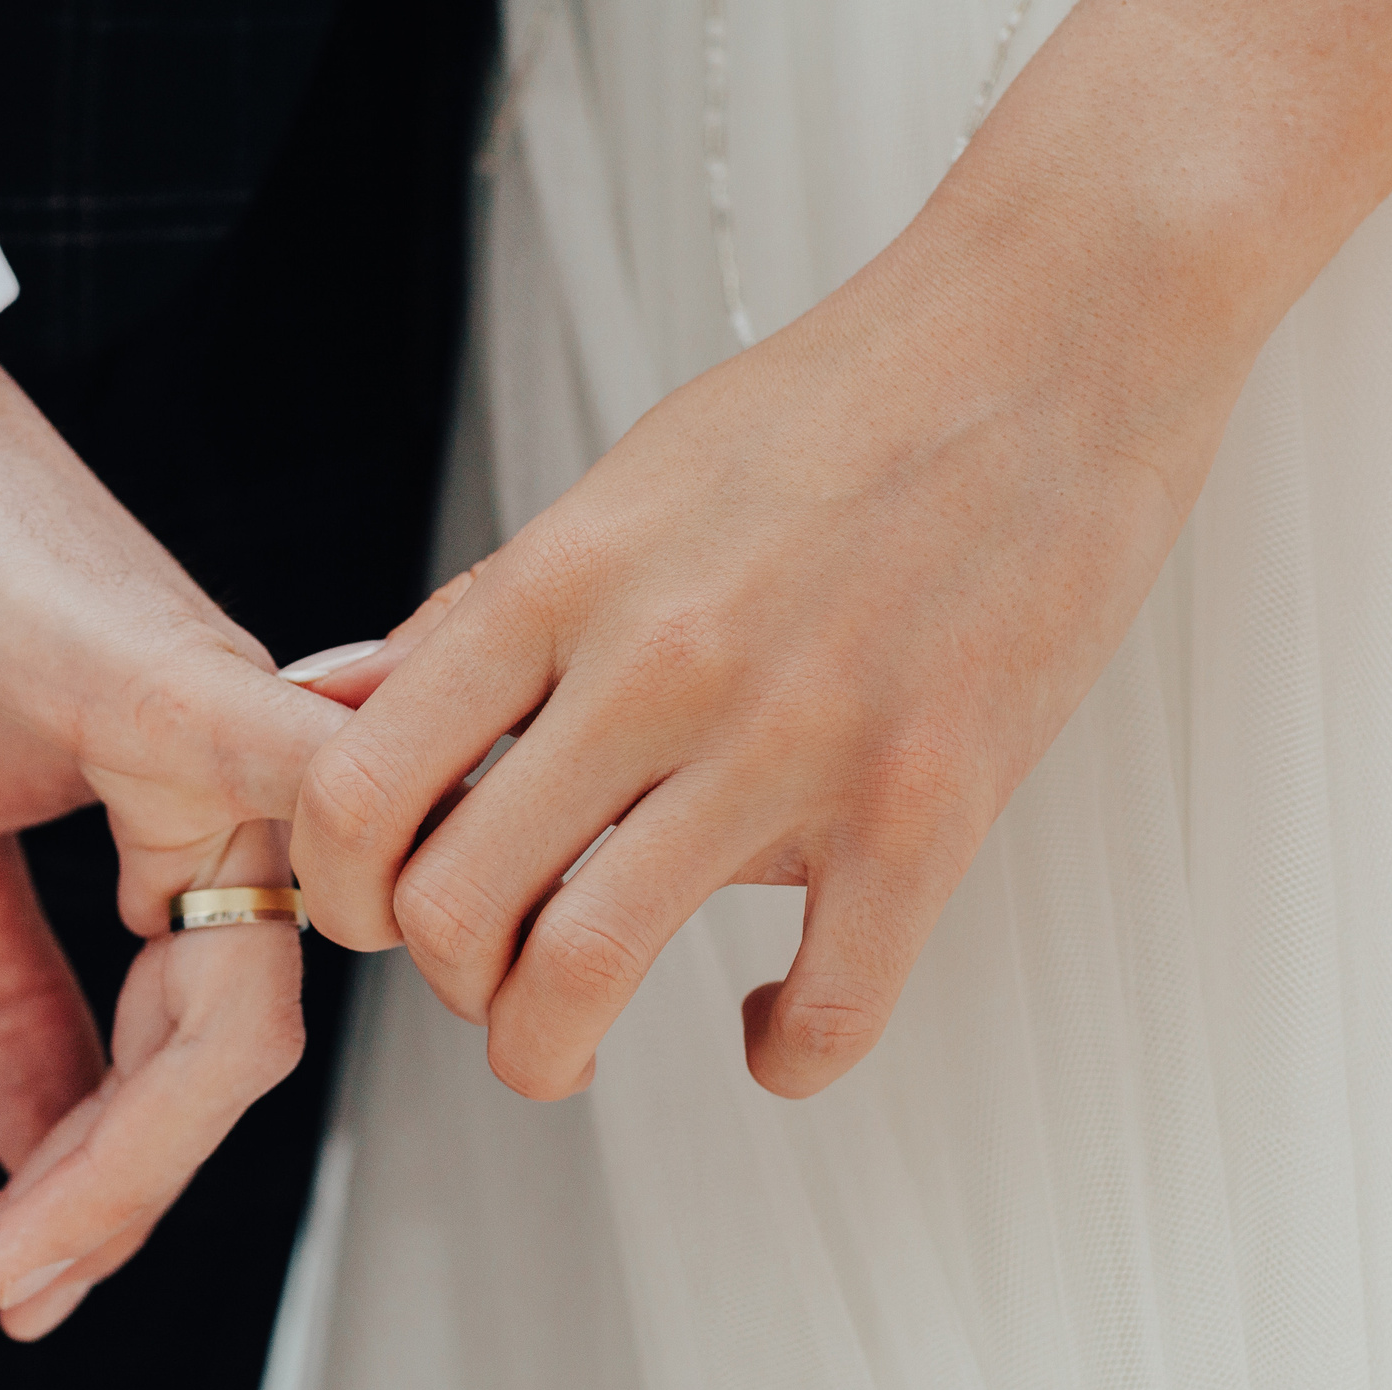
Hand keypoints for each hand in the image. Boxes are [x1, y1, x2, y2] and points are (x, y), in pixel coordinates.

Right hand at [0, 358, 348, 1345]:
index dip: (99, 1187)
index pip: (184, 1055)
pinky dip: (285, 908)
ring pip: (233, 1003)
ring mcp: (223, 740)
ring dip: (112, 1161)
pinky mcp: (173, 678)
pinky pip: (284, 794)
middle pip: (226, 1055)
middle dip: (103, 1205)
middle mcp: (242, 797)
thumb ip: (0, 992)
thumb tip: (35, 1144)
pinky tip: (199, 1083)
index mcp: (187, 830)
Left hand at [293, 0, 1391, 1100]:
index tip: (381, 910)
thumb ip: (477, 617)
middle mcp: (654, 663)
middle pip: (448, 908)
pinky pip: (828, 1010)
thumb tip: (335, 707)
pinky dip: (781, 1057)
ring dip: (548, 1049)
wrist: (1055, 330)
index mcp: (559, 581)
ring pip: (584, 975)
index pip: (358, 788)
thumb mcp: (614, 491)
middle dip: (446, 983)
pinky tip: (768, 1028)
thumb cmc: (826, 414)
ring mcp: (792, 740)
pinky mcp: (932, 802)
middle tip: (490, 978)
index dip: (338, 889)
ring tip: (572, 1041)